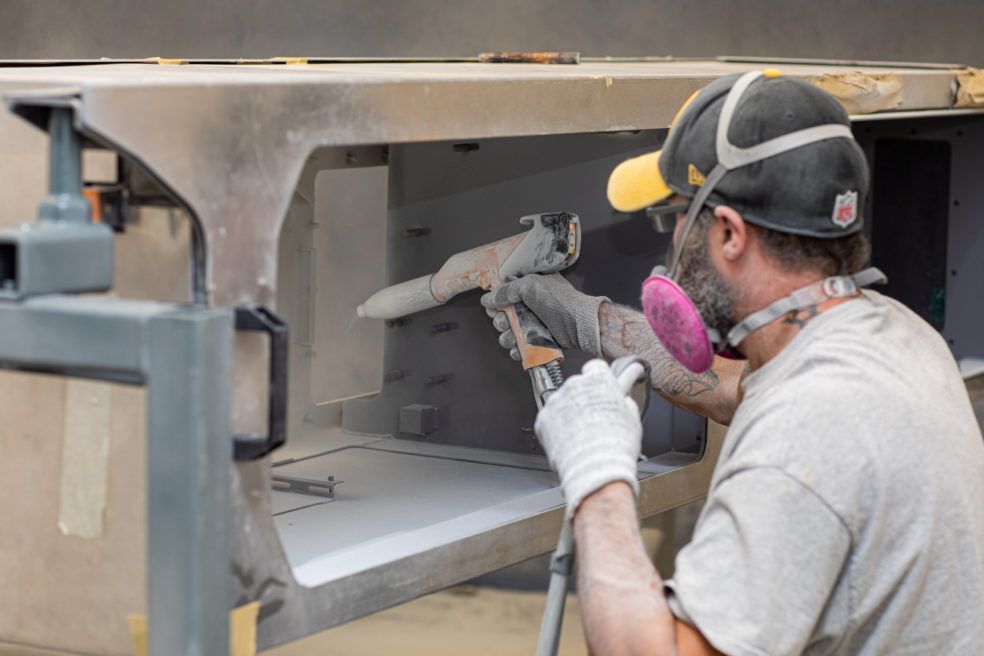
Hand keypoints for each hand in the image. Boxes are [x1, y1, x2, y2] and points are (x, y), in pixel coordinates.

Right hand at [480, 273, 608, 358]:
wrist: (580, 324)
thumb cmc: (559, 301)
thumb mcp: (531, 286)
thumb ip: (507, 291)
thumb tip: (487, 299)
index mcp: (529, 290)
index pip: (504, 296)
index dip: (496, 303)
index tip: (494, 308)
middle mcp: (530, 307)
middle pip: (503, 316)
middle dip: (500, 321)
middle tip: (505, 323)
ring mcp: (534, 326)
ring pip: (509, 334)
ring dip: (506, 337)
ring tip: (513, 337)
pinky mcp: (538, 342)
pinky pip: (521, 348)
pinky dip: (517, 351)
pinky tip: (518, 350)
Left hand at [535, 359, 642, 516]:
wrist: (595, 468)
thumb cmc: (616, 445)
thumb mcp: (632, 418)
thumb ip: (625, 403)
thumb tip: (623, 400)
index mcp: (599, 380)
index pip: (595, 368)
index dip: (599, 379)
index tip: (601, 388)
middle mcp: (575, 385)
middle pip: (577, 385)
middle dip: (583, 398)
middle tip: (593, 417)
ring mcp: (556, 401)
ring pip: (562, 402)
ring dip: (569, 412)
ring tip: (580, 432)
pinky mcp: (542, 419)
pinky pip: (550, 419)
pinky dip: (556, 427)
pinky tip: (568, 439)